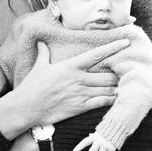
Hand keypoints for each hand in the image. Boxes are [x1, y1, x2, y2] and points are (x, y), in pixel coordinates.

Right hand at [0, 38, 128, 139]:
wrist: (27, 107)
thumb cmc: (32, 86)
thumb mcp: (39, 66)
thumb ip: (44, 53)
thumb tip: (41, 42)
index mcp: (70, 66)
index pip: (96, 54)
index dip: (112, 48)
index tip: (125, 43)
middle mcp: (78, 79)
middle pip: (107, 75)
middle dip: (117, 74)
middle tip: (123, 73)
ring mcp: (80, 94)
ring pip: (107, 89)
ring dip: (117, 88)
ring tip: (124, 86)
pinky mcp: (80, 107)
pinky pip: (102, 103)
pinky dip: (111, 100)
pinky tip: (117, 99)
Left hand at [73, 132, 115, 150]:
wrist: (117, 127)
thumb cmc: (107, 130)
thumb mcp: (99, 132)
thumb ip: (94, 135)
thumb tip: (89, 135)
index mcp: (94, 137)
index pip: (84, 142)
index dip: (79, 147)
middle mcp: (98, 141)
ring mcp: (105, 144)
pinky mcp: (111, 147)